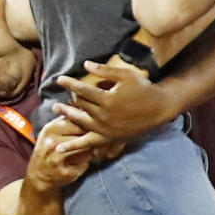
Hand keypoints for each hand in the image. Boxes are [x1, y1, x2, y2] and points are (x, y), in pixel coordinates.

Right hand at [25, 117, 111, 190]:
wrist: (38, 175)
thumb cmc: (48, 149)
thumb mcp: (52, 131)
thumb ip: (65, 119)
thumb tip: (81, 103)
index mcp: (51, 129)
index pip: (77, 122)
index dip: (89, 124)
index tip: (95, 126)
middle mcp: (53, 142)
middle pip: (84, 136)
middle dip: (90, 139)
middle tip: (93, 140)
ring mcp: (57, 159)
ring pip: (86, 150)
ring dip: (90, 151)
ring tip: (86, 152)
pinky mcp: (64, 172)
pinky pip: (85, 165)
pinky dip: (85, 164)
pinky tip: (80, 163)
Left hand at [52, 61, 174, 140]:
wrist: (159, 108)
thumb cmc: (143, 88)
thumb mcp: (125, 75)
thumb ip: (104, 71)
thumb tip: (85, 65)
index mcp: (107, 99)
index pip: (82, 90)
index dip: (70, 84)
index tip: (59, 80)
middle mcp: (104, 116)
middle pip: (80, 106)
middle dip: (68, 101)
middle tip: (56, 97)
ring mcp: (105, 129)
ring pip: (80, 122)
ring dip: (66, 116)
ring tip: (55, 111)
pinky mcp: (108, 138)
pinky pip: (87, 143)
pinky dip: (73, 146)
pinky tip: (59, 149)